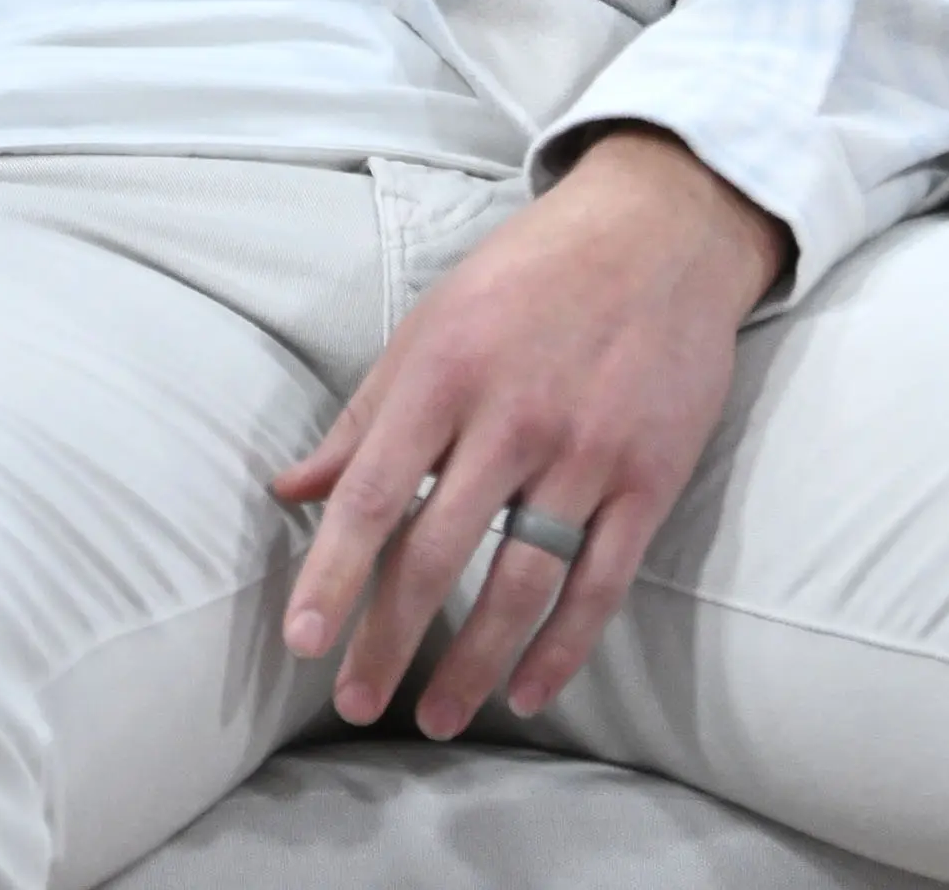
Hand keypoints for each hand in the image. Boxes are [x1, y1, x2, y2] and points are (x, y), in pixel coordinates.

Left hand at [272, 129, 791, 737]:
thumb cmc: (527, 279)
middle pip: (438, 553)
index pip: (373, 495)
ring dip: (473, 664)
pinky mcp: (650, 478)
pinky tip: (526, 692)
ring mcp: (588, 452)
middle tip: (358, 703)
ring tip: (433, 716)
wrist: (658, 233)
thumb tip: (291, 491)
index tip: (301, 643)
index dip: (332, 575)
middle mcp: (513, 417)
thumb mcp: (430, 326)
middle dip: (390, 639)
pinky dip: (563, 649)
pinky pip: (602, 584)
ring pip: (520, 584)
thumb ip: (363, 418)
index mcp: (444, 372)